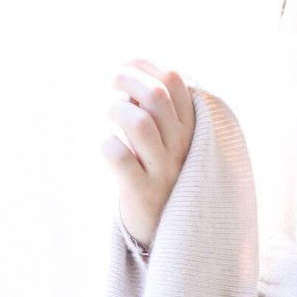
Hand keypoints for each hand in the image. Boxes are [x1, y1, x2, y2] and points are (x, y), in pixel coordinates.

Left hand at [101, 57, 196, 249]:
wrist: (168, 232)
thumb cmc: (159, 174)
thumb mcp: (169, 140)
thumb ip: (156, 109)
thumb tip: (125, 72)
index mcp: (190, 128)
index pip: (175, 81)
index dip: (146, 65)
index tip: (126, 64)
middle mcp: (181, 146)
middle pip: (156, 95)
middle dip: (127, 78)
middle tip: (110, 81)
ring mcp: (163, 170)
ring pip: (138, 123)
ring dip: (115, 110)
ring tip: (108, 113)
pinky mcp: (142, 193)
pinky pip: (120, 158)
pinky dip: (106, 144)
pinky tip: (105, 144)